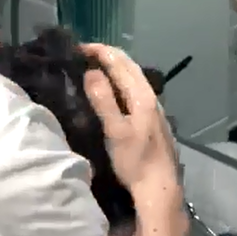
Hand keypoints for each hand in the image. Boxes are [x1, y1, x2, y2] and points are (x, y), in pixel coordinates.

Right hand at [80, 44, 180, 206]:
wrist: (160, 187)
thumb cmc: (136, 161)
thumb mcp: (115, 131)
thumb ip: (103, 100)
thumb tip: (90, 72)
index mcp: (141, 95)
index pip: (119, 62)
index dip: (98, 51)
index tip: (77, 48)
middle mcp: (150, 96)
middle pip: (129, 66)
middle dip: (106, 55)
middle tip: (82, 54)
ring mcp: (153, 108)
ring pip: (132, 78)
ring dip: (114, 68)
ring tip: (93, 68)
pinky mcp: (152, 119)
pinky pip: (134, 90)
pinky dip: (119, 82)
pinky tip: (111, 92)